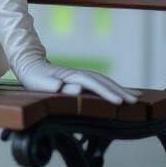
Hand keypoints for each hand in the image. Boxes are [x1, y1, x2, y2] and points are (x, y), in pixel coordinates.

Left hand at [13, 56, 138, 104]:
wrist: (28, 64)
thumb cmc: (33, 77)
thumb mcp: (39, 83)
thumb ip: (54, 86)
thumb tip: (74, 89)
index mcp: (71, 75)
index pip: (93, 84)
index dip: (106, 93)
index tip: (119, 102)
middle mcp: (79, 74)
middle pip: (103, 81)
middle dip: (120, 91)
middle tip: (136, 102)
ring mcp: (81, 75)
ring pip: (104, 81)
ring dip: (120, 89)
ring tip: (137, 97)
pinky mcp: (80, 78)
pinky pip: (100, 82)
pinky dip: (113, 87)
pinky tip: (121, 92)